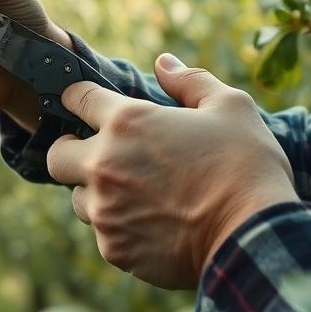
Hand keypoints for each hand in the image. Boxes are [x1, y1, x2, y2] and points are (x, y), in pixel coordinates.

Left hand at [47, 53, 298, 289]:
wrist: (254, 238)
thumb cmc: (246, 165)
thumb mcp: (231, 106)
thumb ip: (190, 80)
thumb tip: (164, 63)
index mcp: (126, 122)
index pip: (76, 98)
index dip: (80, 98)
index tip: (86, 104)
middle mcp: (104, 165)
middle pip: (57, 155)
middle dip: (72, 150)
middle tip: (100, 153)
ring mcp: (105, 211)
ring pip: (78, 199)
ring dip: (97, 194)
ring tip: (136, 195)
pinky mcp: (115, 249)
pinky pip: (104, 234)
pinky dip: (122, 229)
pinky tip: (154, 226)